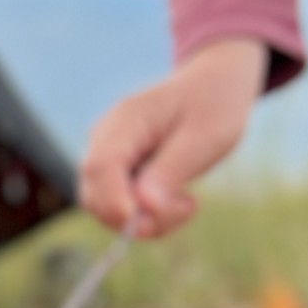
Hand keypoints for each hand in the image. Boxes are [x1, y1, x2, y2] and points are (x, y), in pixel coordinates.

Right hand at [80, 37, 268, 236]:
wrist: (213, 84)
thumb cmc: (214, 104)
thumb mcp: (205, 137)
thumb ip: (171, 171)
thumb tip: (144, 207)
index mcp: (126, 120)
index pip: (100, 168)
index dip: (115, 202)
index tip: (148, 223)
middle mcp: (105, 137)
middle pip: (94, 195)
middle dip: (135, 218)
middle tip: (186, 208)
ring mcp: (107, 153)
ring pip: (104, 206)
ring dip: (145, 219)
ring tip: (186, 202)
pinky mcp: (116, 169)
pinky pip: (118, 205)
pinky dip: (146, 214)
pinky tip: (176, 198)